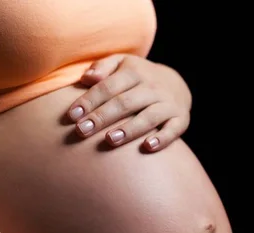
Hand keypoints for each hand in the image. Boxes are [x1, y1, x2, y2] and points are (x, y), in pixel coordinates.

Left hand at [67, 54, 191, 151]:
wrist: (176, 84)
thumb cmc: (137, 78)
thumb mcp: (121, 64)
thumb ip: (103, 68)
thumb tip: (86, 78)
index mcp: (134, 72)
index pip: (108, 87)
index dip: (89, 101)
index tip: (72, 116)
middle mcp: (152, 87)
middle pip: (125, 102)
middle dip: (103, 117)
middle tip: (82, 131)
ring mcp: (167, 104)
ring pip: (148, 117)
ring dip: (129, 129)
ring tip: (110, 140)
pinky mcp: (181, 119)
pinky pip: (173, 129)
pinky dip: (162, 138)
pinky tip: (148, 147)